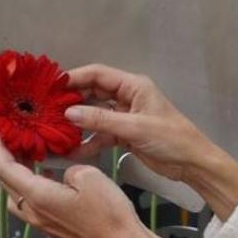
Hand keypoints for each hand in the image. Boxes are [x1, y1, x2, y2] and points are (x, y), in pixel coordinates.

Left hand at [0, 132, 163, 237]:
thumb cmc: (108, 213)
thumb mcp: (88, 175)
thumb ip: (67, 167)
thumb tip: (62, 172)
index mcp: (38, 196)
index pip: (6, 169)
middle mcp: (34, 212)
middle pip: (7, 183)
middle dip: (7, 160)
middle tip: (16, 141)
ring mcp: (43, 224)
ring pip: (17, 197)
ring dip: (18, 177)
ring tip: (31, 159)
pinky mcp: (54, 229)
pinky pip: (32, 206)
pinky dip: (32, 189)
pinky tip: (49, 179)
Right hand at [64, 64, 207, 179]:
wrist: (192, 163)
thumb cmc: (171, 138)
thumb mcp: (135, 128)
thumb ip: (101, 120)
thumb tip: (68, 112)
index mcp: (133, 86)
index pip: (97, 74)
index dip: (73, 78)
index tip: (50, 87)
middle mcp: (127, 97)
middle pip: (92, 94)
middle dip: (71, 102)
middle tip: (45, 111)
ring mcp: (125, 116)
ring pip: (94, 115)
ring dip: (77, 124)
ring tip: (54, 131)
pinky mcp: (125, 135)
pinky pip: (101, 134)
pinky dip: (89, 142)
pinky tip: (72, 150)